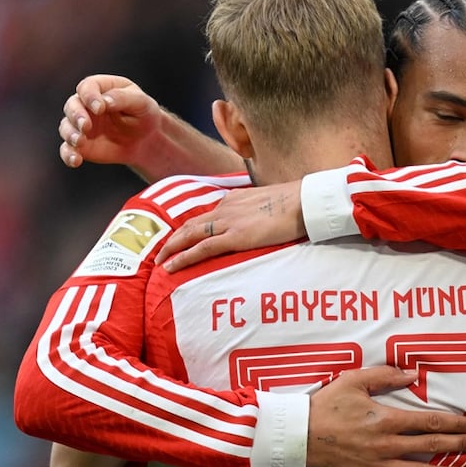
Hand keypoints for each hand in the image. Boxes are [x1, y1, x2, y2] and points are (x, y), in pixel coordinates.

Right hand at [58, 74, 163, 167]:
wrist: (147, 140)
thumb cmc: (144, 115)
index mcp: (101, 88)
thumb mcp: (141, 103)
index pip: (87, 87)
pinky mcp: (80, 145)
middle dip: (76, 115)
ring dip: (70, 134)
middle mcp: (86, 105)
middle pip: (72, 105)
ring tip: (80, 142)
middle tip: (86, 126)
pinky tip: (76, 160)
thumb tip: (104, 101)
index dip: (90, 96)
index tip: (100, 108)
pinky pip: (67, 149)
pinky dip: (68, 154)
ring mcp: (81, 125)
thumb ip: (123, 98)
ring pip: (66, 127)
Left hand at [156, 181, 304, 270]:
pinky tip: (172, 266)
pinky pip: (202, 248)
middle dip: (173, 238)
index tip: (184, 237)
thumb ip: (260, 213)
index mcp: (235, 199)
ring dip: (172, 248)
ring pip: (189, 235)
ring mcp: (228, 222)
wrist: (304, 201)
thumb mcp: (272, 204)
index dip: (192, 227)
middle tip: (161, 252)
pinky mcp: (235, 237)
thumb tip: (262, 223)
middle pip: (191, 224)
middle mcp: (226, 208)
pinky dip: (183, 257)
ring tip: (160, 261)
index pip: (207, 215)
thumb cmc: (297, 204)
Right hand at [306, 366, 465, 466]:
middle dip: (460, 445)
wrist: (297, 435)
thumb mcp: (354, 380)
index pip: (430, 421)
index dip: (455, 422)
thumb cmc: (325, 406)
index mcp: (387, 419)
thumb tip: (412, 374)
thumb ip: (386, 376)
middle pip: (432, 445)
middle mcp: (387, 444)